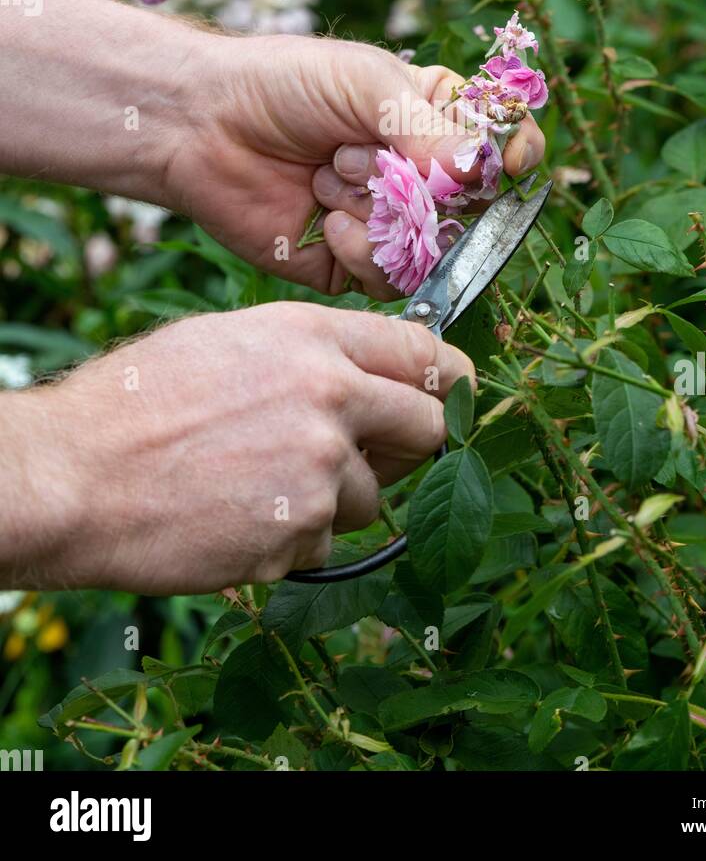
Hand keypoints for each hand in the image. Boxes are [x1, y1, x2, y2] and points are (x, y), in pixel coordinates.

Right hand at [0, 303, 472, 593]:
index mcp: (313, 338)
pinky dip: (293, 538)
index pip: (425, 355)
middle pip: (429, 429)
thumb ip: (312, 355)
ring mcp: (318, 472)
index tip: (454, 396)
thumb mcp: (231, 341)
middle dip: (412, 446)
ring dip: (334, 500)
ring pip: (371, 497)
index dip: (449, 379)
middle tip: (376, 454)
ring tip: (258, 483)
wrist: (75, 475)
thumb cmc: (138, 400)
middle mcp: (331, 398)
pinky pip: (325, 543)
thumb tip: (371, 380)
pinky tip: (237, 515)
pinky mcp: (297, 536)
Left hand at [172, 32, 544, 296]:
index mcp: (437, 119)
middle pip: (477, 206)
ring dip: (384, 212)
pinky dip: (362, 250)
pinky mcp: (356, 265)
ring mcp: (392, 224)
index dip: (513, 157)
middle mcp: (423, 176)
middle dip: (427, 186)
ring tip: (330, 172)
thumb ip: (431, 128)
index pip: (506, 145)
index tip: (504, 161)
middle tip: (371, 155)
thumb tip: (484, 171)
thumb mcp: (366, 85)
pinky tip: (325, 218)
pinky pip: (391, 278)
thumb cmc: (285, 85)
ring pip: (435, 247)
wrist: (202, 126)